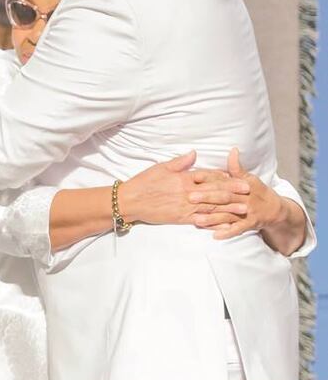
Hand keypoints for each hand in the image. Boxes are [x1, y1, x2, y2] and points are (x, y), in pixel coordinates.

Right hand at [118, 151, 249, 226]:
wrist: (131, 201)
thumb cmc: (144, 183)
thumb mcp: (160, 168)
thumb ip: (179, 162)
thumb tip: (194, 153)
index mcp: (183, 178)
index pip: (208, 177)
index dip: (225, 178)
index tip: (239, 178)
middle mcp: (187, 193)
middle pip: (214, 192)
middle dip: (233, 192)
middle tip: (249, 192)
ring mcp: (185, 207)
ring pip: (212, 207)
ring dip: (229, 208)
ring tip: (244, 209)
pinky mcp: (181, 218)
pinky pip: (202, 221)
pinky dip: (214, 223)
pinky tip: (226, 225)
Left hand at [195, 148, 294, 241]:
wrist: (276, 210)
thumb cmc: (258, 192)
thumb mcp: (249, 178)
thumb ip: (237, 167)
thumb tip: (232, 150)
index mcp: (242, 185)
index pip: (223, 181)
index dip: (209, 178)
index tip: (193, 176)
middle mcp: (244, 197)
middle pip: (223, 197)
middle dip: (207, 197)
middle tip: (190, 197)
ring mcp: (247, 212)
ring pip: (228, 214)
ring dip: (213, 218)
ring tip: (197, 220)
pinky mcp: (250, 224)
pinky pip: (238, 229)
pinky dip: (228, 232)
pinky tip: (215, 236)